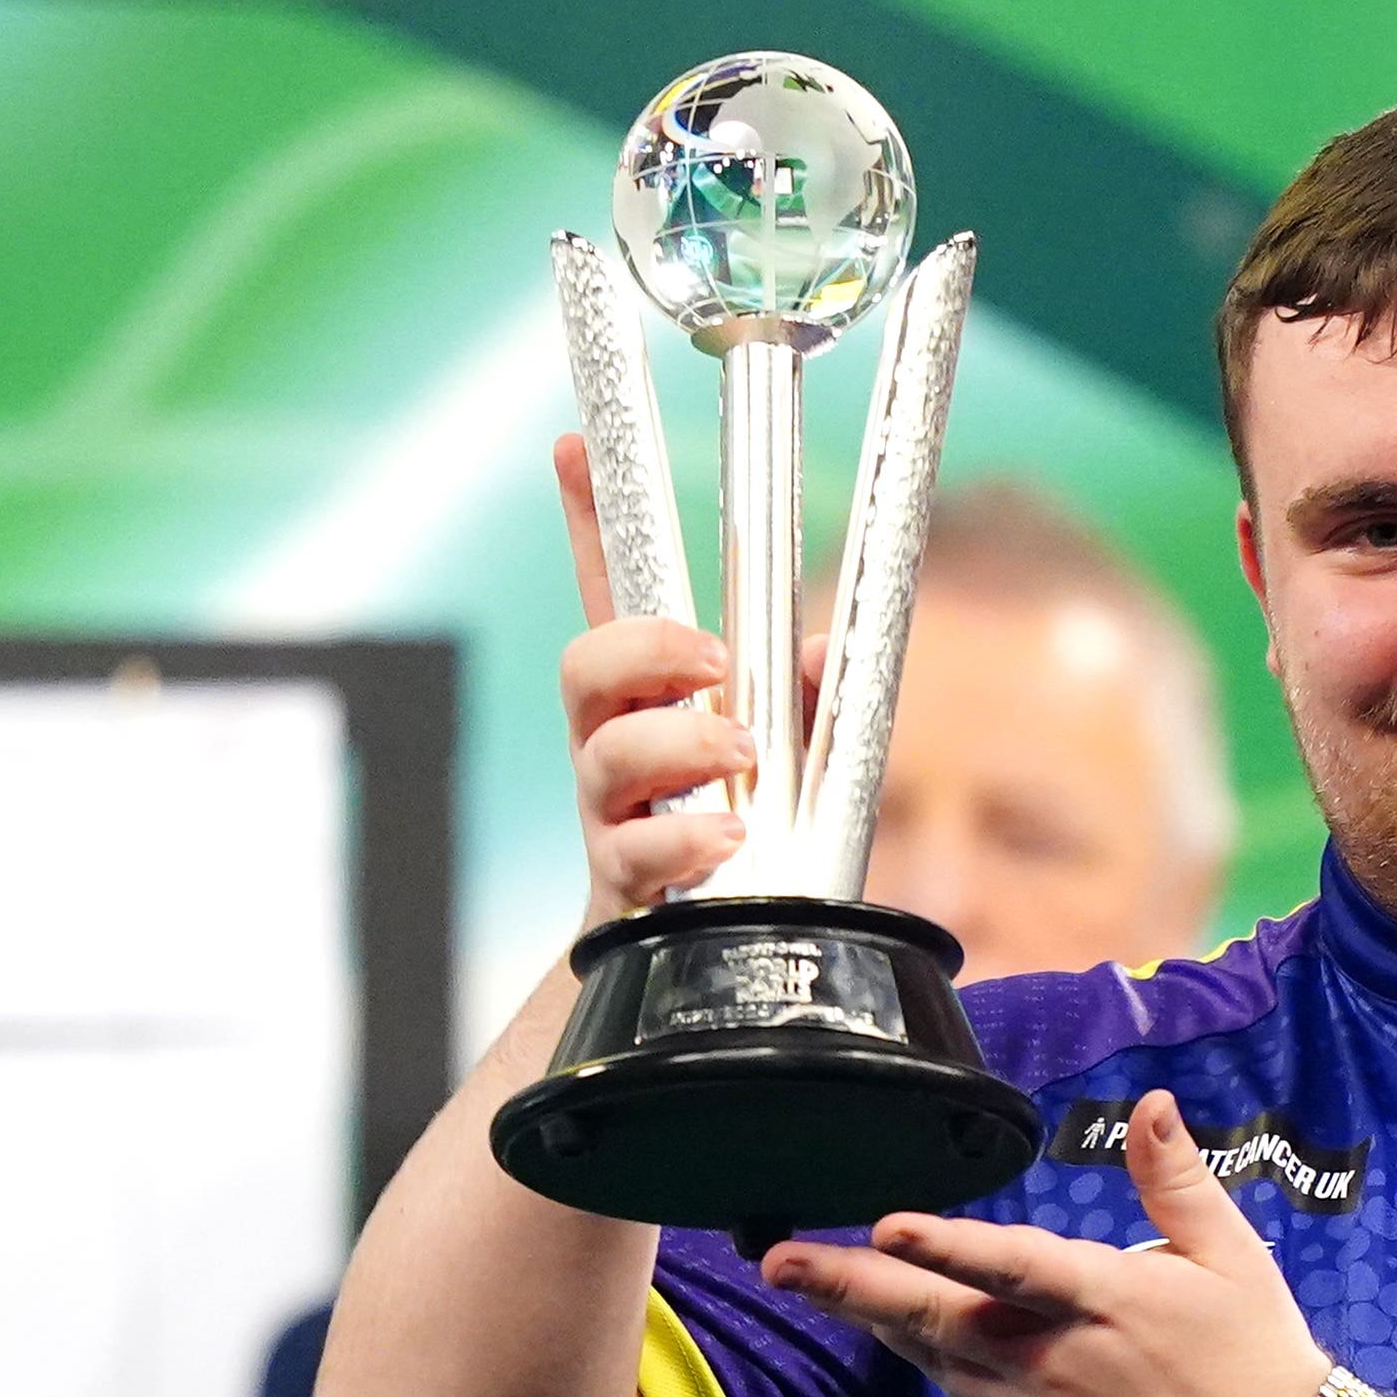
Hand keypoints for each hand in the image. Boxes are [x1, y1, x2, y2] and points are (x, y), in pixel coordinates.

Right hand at [550, 434, 824, 925]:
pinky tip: (728, 836)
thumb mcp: (795, 752)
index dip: (589, 516)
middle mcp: (614, 740)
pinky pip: (633, 850)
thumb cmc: (750, 832)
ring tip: (742, 753)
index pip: (611, 591)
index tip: (576, 444)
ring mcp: (610, 808)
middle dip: (646, 649)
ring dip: (679, 741)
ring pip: (606, 753)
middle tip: (714, 660)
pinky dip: (683, 837)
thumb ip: (807, 698)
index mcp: (651, 693)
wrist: (706, 953)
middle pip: (584, 664)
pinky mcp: (622, 878)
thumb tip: (820, 655)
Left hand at [760, 1089, 1333, 1396]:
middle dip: (851, 1287)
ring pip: (934, 1357)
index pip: (1012, 1267)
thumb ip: (1176, 1180)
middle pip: (937, 1319)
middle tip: (777, 1261)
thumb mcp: (1232, 1258)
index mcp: (1108, 1302)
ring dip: (870, 1317)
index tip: (885, 1224)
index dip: (945, 1247)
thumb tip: (1154, 1102)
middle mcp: (1058, 1361)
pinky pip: (963, 1395)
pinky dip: (924, 1357)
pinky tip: (885, 1327)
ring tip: (805, 1277)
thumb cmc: (1257, 1358)